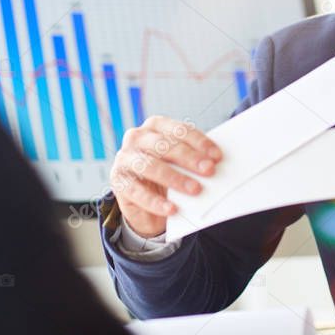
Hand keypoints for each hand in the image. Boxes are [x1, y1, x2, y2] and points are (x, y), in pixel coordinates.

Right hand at [109, 116, 222, 237]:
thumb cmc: (167, 171)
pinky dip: (156, 202)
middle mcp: (137, 137)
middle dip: (189, 158)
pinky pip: (137, 192)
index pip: (179, 130)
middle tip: (209, 170)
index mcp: (155, 126)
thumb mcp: (179, 161)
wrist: (144, 197)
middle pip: (165, 146)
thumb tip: (215, 163)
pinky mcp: (118, 181)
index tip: (217, 156)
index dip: (199, 142)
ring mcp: (124, 158)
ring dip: (175, 178)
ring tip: (195, 189)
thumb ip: (192, 158)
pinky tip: (171, 209)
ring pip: (150, 166)